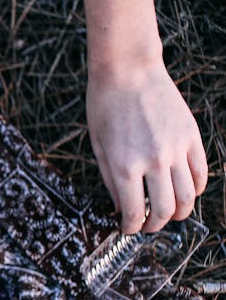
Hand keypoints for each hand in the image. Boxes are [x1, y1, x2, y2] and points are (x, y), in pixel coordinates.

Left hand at [86, 59, 206, 233]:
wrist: (128, 70)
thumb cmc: (105, 107)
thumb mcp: (99, 147)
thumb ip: (111, 180)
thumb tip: (121, 208)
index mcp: (125, 166)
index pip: (134, 212)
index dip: (131, 227)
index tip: (128, 228)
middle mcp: (154, 160)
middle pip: (165, 209)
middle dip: (156, 225)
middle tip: (149, 225)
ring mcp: (177, 148)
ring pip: (188, 196)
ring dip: (179, 212)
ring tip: (169, 213)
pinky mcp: (192, 136)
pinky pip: (201, 173)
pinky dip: (195, 189)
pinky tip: (185, 192)